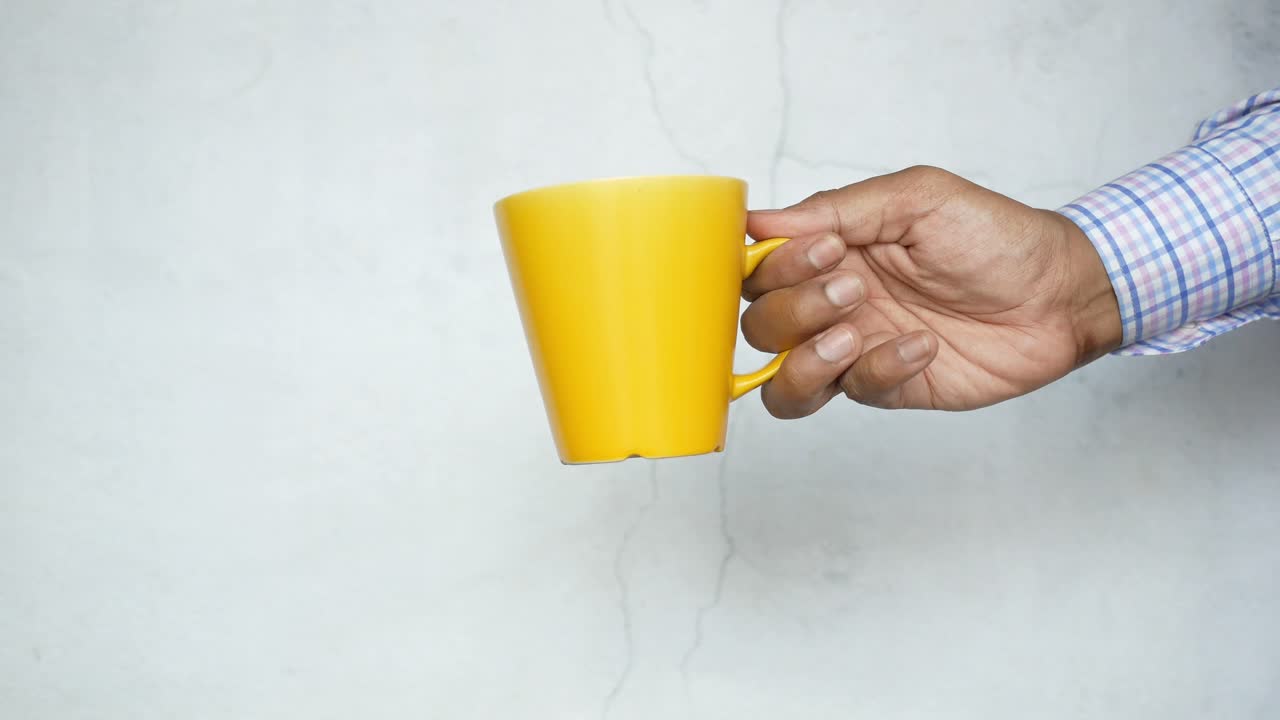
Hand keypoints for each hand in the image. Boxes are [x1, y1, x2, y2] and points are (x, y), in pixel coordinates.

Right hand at [742, 166, 1121, 415]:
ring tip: (854, 332)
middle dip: (796, 309)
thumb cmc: (995, 236)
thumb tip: (760, 222)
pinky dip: (880, 369)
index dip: (774, 267)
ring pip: (782, 382)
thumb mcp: (917, 198)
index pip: (758, 269)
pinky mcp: (887, 386)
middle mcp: (832, 303)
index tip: (825, 249)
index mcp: (830, 251)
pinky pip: (851, 393)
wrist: (1060, 294)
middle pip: (760, 326)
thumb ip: (838, 208)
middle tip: (854, 287)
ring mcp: (856, 349)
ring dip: (807, 359)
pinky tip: (923, 346)